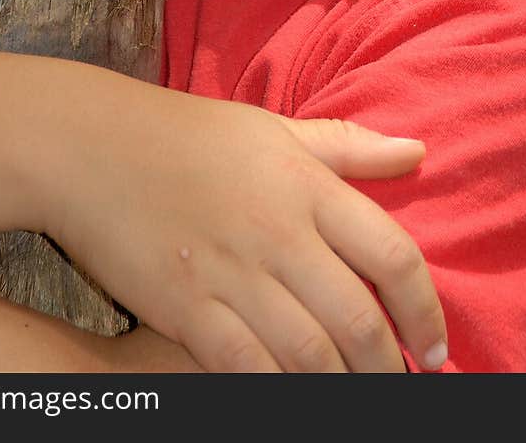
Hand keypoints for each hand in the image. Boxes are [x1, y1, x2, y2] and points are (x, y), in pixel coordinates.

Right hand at [35, 77, 446, 372]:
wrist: (90, 147)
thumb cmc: (187, 134)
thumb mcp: (273, 128)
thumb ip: (347, 147)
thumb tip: (417, 149)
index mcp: (306, 184)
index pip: (394, 255)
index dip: (426, 310)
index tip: (435, 345)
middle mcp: (278, 231)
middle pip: (359, 319)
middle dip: (391, 368)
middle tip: (400, 386)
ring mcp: (230, 273)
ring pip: (311, 356)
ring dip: (344, 387)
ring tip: (357, 397)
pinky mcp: (185, 309)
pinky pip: (248, 368)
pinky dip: (280, 390)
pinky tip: (295, 396)